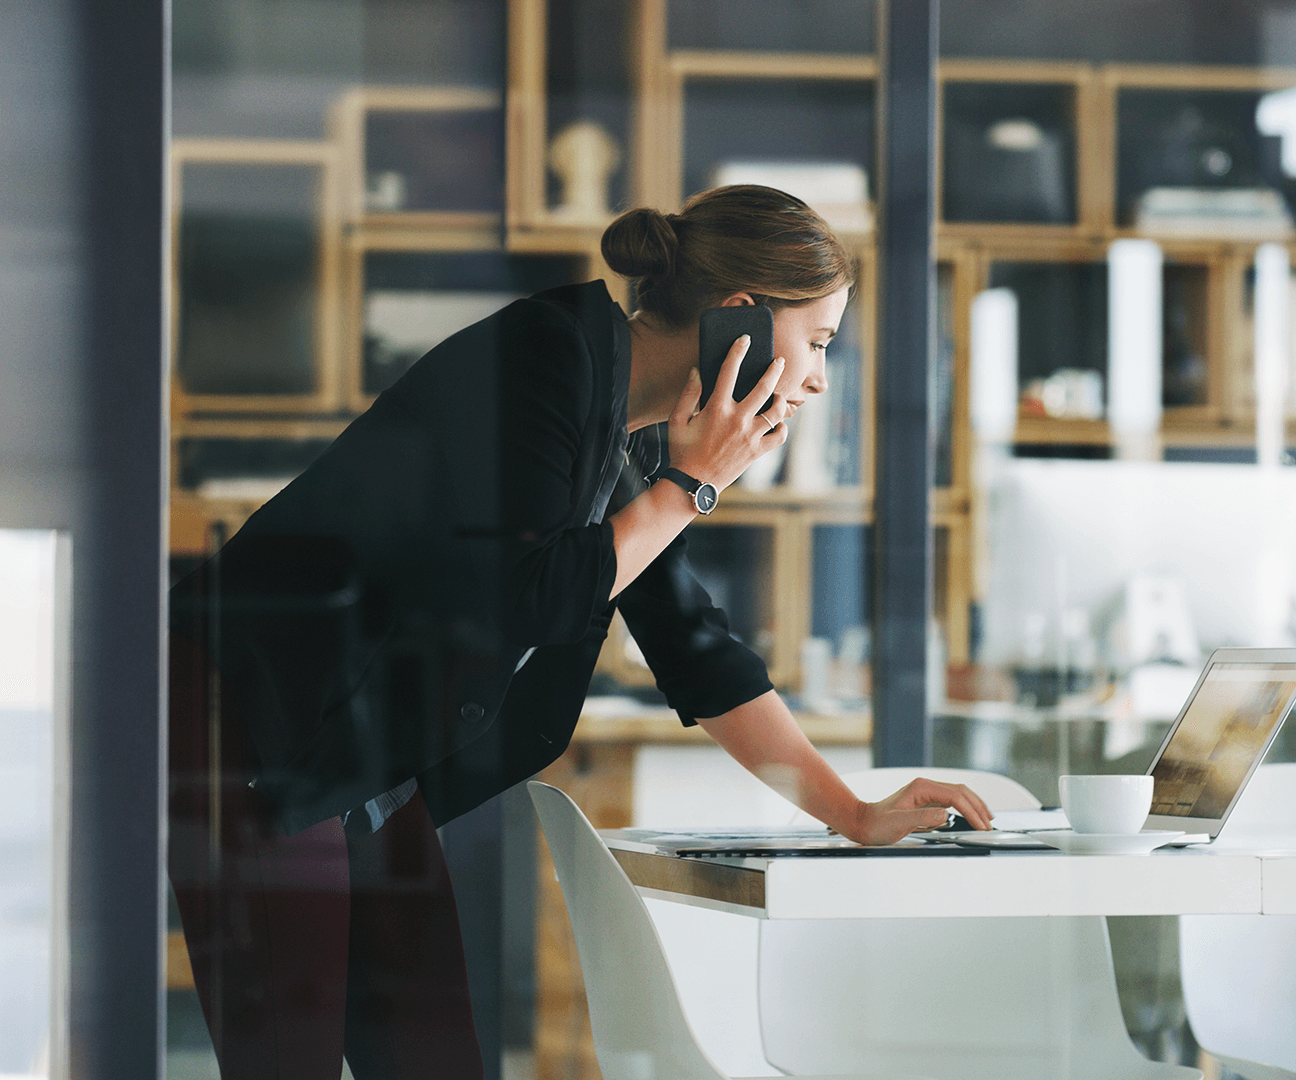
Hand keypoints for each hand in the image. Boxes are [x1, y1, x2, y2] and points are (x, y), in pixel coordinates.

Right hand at [667, 334, 787, 490]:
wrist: (692, 484)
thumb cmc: (682, 450)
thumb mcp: (677, 420)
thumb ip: (688, 394)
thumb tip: (697, 370)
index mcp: (716, 408)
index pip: (729, 372)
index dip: (737, 352)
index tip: (745, 340)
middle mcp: (737, 419)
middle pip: (764, 387)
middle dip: (774, 370)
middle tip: (779, 361)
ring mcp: (750, 436)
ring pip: (777, 411)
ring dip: (781, 399)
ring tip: (779, 394)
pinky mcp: (757, 452)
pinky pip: (779, 436)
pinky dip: (782, 427)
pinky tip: (777, 423)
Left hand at [846, 778, 993, 845]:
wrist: (864, 823)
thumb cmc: (877, 824)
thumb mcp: (898, 823)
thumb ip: (922, 818)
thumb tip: (945, 814)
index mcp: (921, 788)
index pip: (955, 796)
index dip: (971, 811)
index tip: (981, 826)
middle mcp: (926, 787)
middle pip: (961, 791)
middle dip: (978, 807)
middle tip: (989, 824)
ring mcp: (927, 793)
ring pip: (958, 794)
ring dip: (974, 806)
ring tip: (987, 820)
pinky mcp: (927, 801)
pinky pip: (952, 801)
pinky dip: (965, 808)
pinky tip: (971, 817)